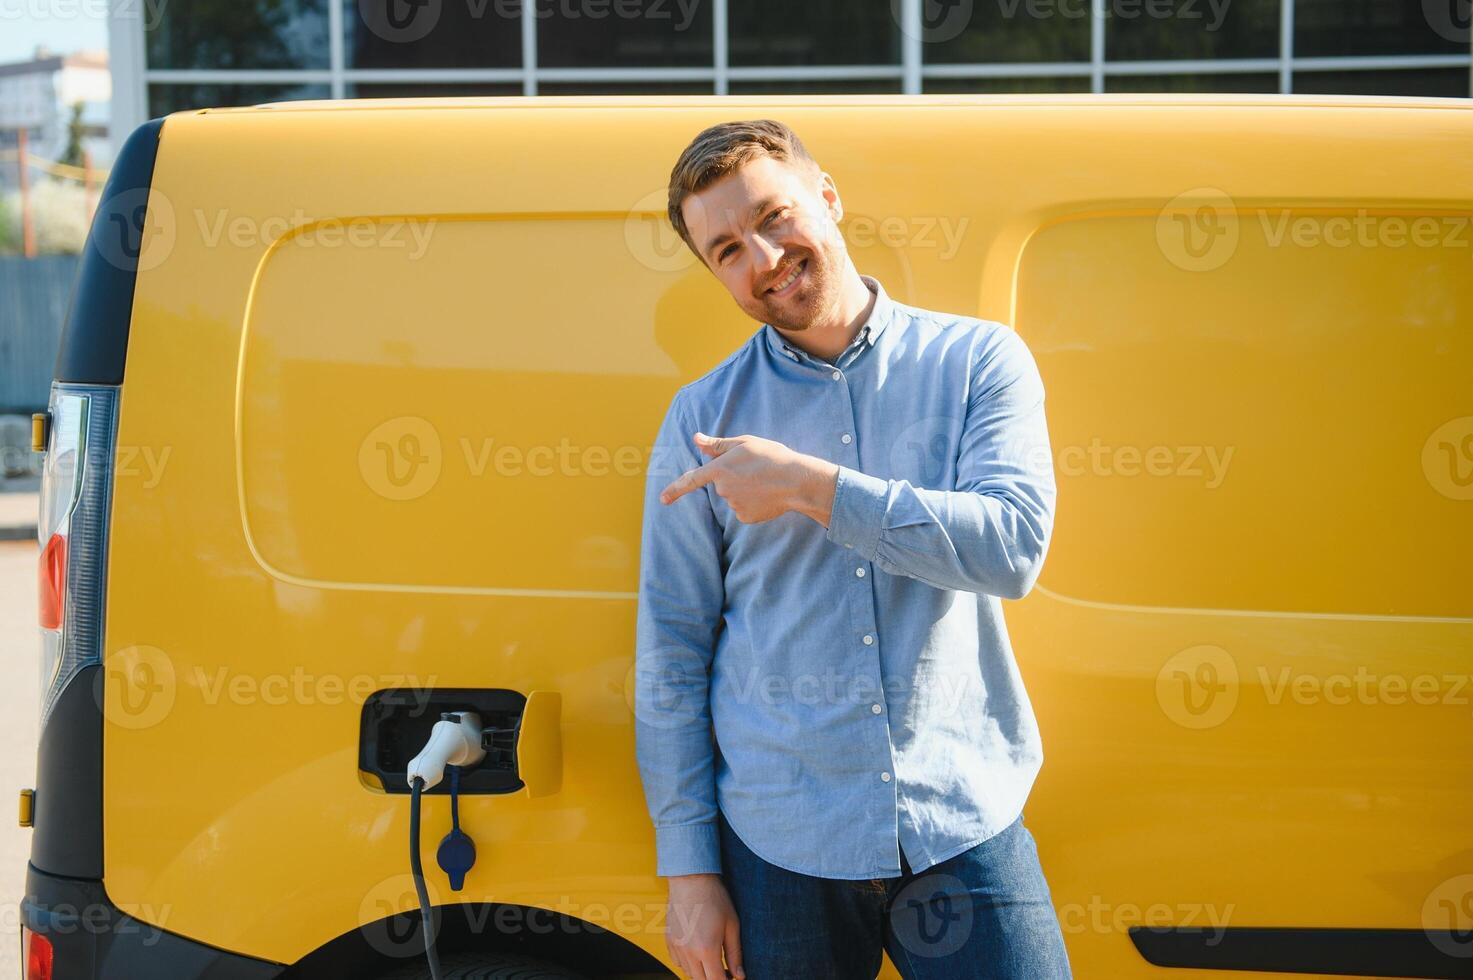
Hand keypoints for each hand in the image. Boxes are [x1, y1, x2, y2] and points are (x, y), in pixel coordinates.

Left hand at [660, 432, 838, 525]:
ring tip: (765, 481)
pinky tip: (767, 495)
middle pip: (722, 484)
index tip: (663, 500)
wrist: (796, 481)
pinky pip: (745, 509)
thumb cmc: (771, 457)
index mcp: (719, 469)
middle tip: (756, 469)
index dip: (675, 489)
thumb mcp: (744, 443)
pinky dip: (754, 503)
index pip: (691, 480)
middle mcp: (723, 489)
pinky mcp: (746, 517)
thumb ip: (717, 444)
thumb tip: (696, 439)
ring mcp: (734, 505)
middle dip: (734, 478)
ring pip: (734, 496)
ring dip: (745, 490)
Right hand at [665, 873, 744, 979]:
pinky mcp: (669, 940)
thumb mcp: (732, 926)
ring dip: (701, 972)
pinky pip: (677, 962)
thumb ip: (735, 954)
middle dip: (714, 978)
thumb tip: (740, 976)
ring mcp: (676, 946)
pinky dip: (688, 963)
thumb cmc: (714, 898)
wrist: (691, 879)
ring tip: (711, 959)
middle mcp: (688, 952)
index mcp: (707, 950)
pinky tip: (697, 951)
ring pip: (688, 973)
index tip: (732, 977)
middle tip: (724, 970)